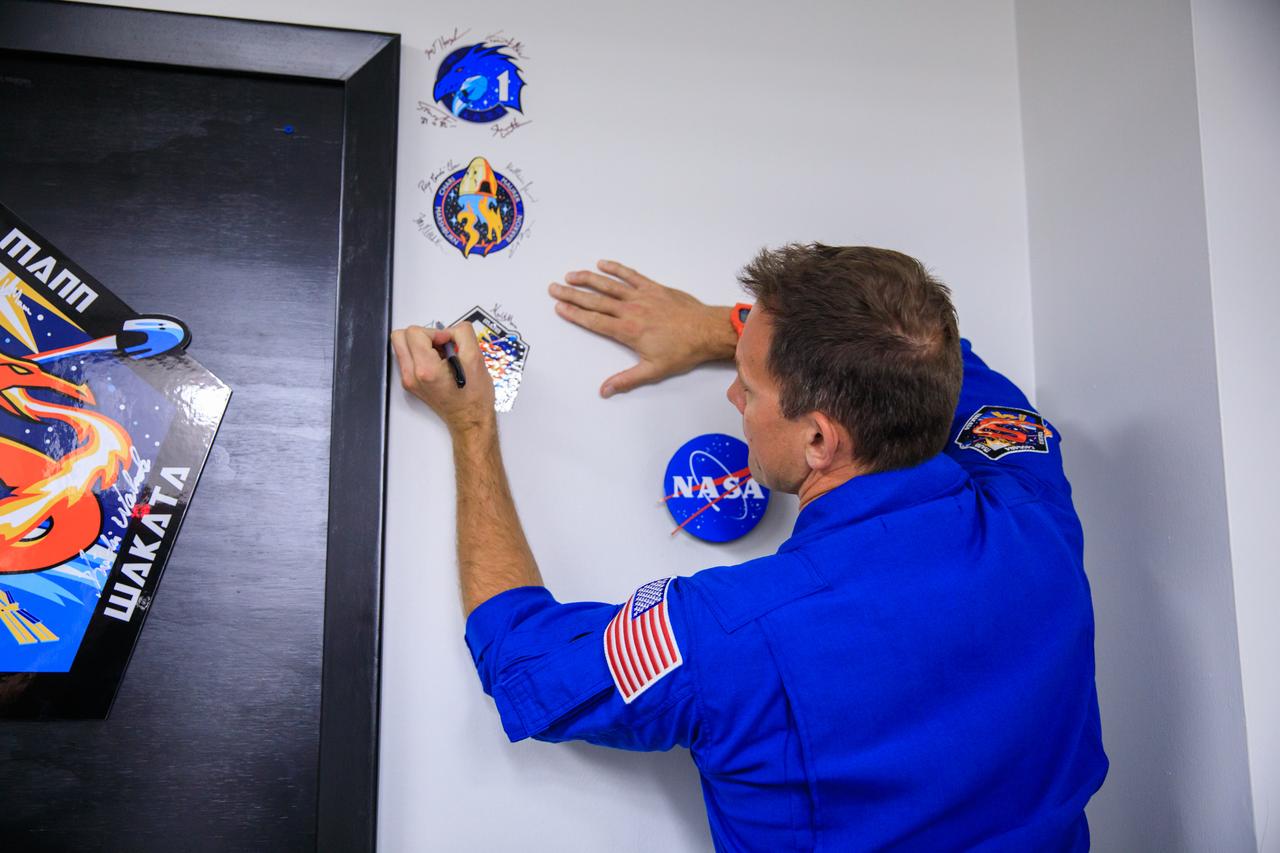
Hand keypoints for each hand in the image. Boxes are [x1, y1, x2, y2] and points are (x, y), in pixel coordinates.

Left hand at [390, 323, 494, 433]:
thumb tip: (451, 329)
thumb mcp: (476, 358)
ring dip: (420, 344)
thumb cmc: (474, 396)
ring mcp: (408, 380)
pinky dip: (421, 354)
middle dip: (422, 335)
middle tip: (440, 345)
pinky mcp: (410, 383)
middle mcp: (411, 375)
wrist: (470, 419)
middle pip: (400, 336)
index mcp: (426, 369)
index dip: (434, 331)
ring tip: (440, 355)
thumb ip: (463, 333)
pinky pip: (408, 357)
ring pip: (402, 346)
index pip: (414, 332)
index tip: (447, 341)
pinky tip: (438, 363)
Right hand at [548, 260, 736, 397]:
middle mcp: (631, 310)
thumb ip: (626, 380)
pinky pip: (631, 275)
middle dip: (572, 294)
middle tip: (554, 288)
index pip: (594, 321)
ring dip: (588, 279)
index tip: (559, 307)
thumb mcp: (653, 370)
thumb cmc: (682, 352)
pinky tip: (602, 264)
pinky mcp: (654, 287)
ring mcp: (642, 296)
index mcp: (628, 331)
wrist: (706, 331)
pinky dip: (616, 268)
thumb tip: (604, 391)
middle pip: (595, 301)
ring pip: (609, 285)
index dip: (574, 314)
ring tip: (571, 275)